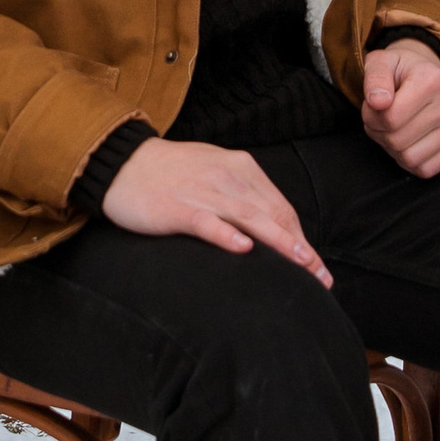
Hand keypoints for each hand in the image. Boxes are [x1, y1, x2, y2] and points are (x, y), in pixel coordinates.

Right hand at [99, 137, 331, 281]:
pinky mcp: (176, 207)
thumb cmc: (170, 173)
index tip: (316, 265)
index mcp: (240, 167)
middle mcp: (227, 176)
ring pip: (249, 218)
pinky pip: (206, 222)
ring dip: (279, 243)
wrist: (120, 162)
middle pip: (272, 214)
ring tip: (301, 265)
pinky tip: (244, 248)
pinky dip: (226, 234)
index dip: (301, 236)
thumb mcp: (214, 172)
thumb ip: (242, 194)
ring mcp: (202, 191)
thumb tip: (272, 226)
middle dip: (300, 247)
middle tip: (319, 277)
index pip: (280, 206)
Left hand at [362, 38, 439, 178]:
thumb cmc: (400, 71)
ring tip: (394, 127)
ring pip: (410, 159)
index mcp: (432, 80)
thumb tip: (377, 102)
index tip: (374, 104)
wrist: (426, 75)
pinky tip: (408, 140)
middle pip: (397, 140)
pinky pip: (425, 169)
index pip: (390, 118)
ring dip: (392, 148)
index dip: (371, 116)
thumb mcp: (381, 62)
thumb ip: (375, 78)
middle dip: (379, 132)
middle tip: (382, 117)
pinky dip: (409, 161)